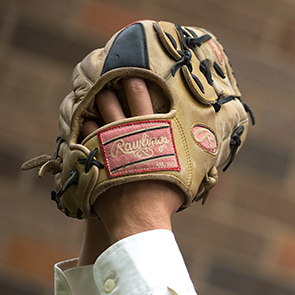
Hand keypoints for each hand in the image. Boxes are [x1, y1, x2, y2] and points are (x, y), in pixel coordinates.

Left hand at [77, 78, 184, 262]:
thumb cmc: (166, 197)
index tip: (132, 75)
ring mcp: (105, 144)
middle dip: (110, 89)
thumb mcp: (189, 174)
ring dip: (95, 106)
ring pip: (95, 115)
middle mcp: (126, 133)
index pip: (142, 97)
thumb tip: (212, 148)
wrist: (138, 219)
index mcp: (151, 132)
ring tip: (94, 100)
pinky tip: (84, 125)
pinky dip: (83, 128)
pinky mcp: (91, 158)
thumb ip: (195, 157)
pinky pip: (82, 135)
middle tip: (108, 82)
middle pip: (113, 101)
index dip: (136, 84)